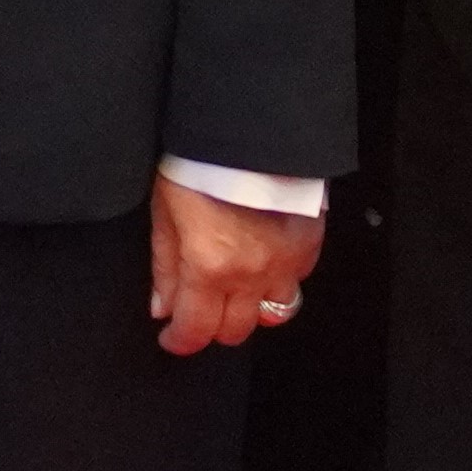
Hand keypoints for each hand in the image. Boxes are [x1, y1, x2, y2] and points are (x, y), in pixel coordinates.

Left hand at [146, 173, 322, 354]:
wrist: (249, 129)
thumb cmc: (200, 161)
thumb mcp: (165, 210)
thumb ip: (165, 266)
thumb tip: (162, 308)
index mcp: (209, 266)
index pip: (196, 330)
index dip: (179, 341)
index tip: (171, 337)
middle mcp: (251, 273)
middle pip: (235, 331)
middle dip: (212, 327)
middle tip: (199, 310)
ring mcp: (285, 263)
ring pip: (274, 315)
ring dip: (250, 310)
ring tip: (233, 292)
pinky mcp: (309, 246)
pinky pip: (296, 283)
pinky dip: (277, 283)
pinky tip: (262, 265)